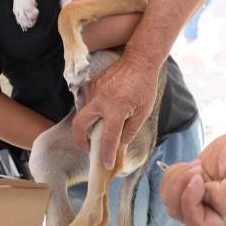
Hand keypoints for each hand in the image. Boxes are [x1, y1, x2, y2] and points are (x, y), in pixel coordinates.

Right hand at [71, 53, 159, 169]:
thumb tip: (121, 149)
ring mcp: (94, 91)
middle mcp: (101, 100)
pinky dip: (92, 111)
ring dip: (87, 126)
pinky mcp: (92, 84)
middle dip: (80, 141)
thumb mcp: (142, 112)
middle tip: (88, 149)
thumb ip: (130, 132)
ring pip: (82, 113)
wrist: (139, 60)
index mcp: (117, 108)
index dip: (106, 154)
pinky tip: (102, 113)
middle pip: (80, 125)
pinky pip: (87, 102)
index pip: (108, 137)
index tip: (105, 165)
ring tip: (98, 132)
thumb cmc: (144, 86)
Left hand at [160, 130, 225, 225]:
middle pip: (179, 212)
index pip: (198, 222)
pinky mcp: (187, 188)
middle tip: (197, 168)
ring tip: (196, 166)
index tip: (198, 178)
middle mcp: (210, 215)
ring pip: (170, 201)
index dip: (191, 201)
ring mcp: (197, 202)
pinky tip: (190, 165)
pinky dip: (173, 173)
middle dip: (182, 188)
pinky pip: (167, 187)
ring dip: (177, 179)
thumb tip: (205, 197)